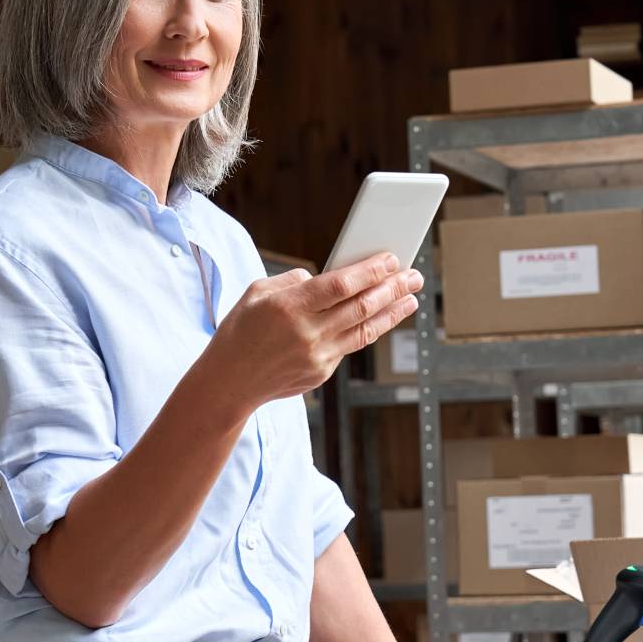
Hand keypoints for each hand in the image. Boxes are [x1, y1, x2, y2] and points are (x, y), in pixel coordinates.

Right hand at [199, 253, 422, 409]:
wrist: (229, 382)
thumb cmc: (240, 331)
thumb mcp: (257, 292)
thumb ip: (293, 280)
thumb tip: (324, 278)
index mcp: (290, 306)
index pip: (341, 284)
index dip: (371, 271)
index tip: (392, 259)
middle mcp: (308, 332)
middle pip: (362, 306)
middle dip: (392, 287)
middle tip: (413, 275)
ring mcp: (317, 356)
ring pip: (365, 329)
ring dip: (392, 311)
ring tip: (411, 297)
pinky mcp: (321, 372)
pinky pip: (350, 345)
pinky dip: (368, 329)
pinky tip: (382, 317)